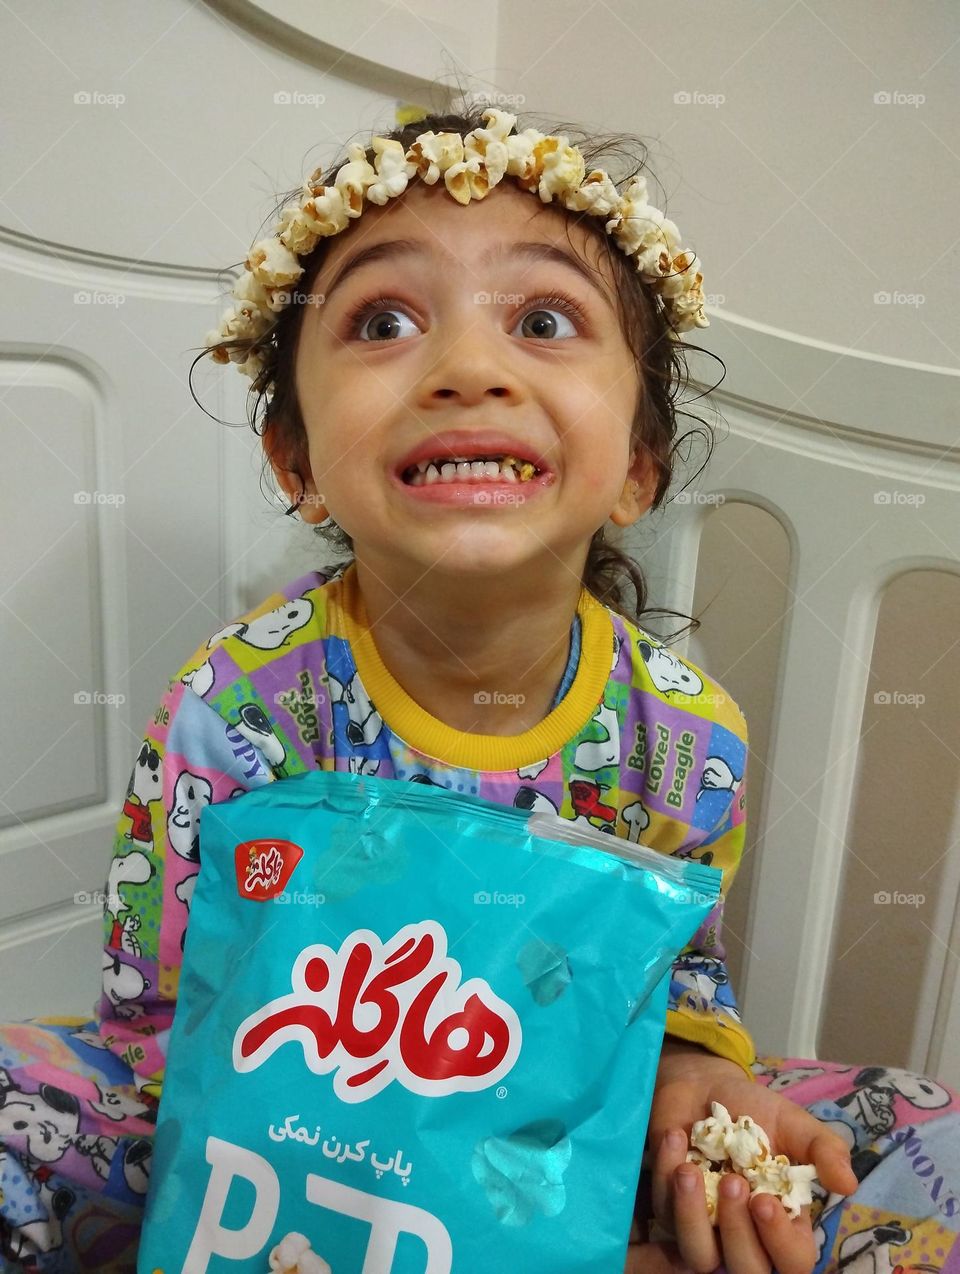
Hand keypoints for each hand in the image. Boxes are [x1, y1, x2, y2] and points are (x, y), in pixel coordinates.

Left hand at [628, 1040, 857, 1273]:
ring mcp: (705, 1225)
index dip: (780, 1243)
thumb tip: (848, 1185)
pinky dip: (666, 1175)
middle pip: (746, 1271)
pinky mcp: (668, 1207)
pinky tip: (675, 1138)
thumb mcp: (794, 1123)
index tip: (765, 1200)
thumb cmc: (755, 1111)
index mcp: (783, 1222)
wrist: (706, 1085)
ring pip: (698, 1256)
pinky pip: (663, 1212)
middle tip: (734, 1182)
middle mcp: (745, 1234)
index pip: (793, 1262)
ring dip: (692, 1216)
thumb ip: (824, 1150)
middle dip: (737, 1233)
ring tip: (690, 1170)